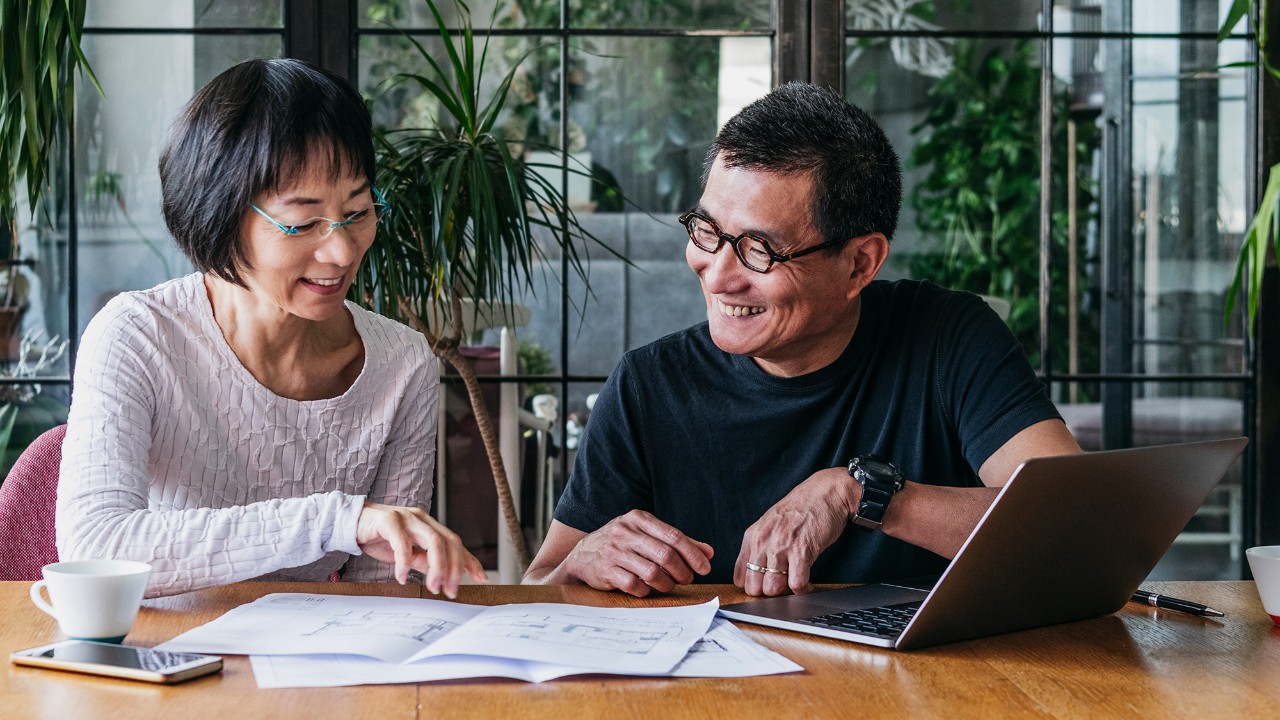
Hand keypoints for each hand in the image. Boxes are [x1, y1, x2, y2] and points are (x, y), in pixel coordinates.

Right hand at [356, 502, 487, 597]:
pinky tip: (402, 577)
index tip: (483, 578)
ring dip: (437, 567)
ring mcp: (407, 517)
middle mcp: (422, 519)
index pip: (456, 543)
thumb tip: (443, 577)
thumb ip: (424, 562)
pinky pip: (402, 542)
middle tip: (451, 591)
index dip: (470, 561)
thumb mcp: (406, 553)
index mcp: (429, 526)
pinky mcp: (389, 520)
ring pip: (434, 541)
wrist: (350, 523)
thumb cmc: (379, 537)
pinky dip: (405, 562)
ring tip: (433, 587)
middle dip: (455, 568)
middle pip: (449, 542)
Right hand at [559, 510, 713, 596]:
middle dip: (682, 571)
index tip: (705, 568)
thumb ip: (676, 541)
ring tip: (668, 585)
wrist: (582, 555)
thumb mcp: (646, 534)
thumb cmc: (621, 544)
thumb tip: (708, 552)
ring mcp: (614, 552)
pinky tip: (647, 589)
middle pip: (665, 554)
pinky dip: (646, 591)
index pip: (673, 536)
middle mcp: (625, 532)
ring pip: (652, 572)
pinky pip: (634, 585)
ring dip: (666, 583)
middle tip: (687, 579)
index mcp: (638, 519)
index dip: (693, 554)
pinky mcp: (606, 571)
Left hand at [735, 468, 856, 596]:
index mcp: (752, 536)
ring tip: (795, 584)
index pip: (740, 577)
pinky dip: (803, 589)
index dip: (754, 587)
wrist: (825, 493)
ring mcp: (781, 546)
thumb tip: (756, 575)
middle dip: (769, 595)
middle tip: (783, 587)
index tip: (767, 585)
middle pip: (754, 587)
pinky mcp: (802, 551)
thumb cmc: (800, 510)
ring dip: (786, 593)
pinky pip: (796, 584)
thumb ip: (760, 546)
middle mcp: (763, 542)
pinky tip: (808, 583)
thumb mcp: (770, 525)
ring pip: (773, 589)